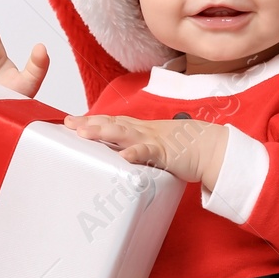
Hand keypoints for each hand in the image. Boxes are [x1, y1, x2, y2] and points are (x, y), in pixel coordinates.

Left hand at [64, 113, 229, 190]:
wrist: (210, 147)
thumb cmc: (185, 148)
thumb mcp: (156, 145)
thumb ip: (139, 149)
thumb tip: (123, 157)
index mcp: (141, 129)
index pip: (112, 121)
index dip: (91, 120)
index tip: (71, 121)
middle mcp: (143, 131)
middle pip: (112, 124)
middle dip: (89, 122)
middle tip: (68, 123)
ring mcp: (153, 140)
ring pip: (124, 133)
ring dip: (103, 132)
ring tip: (84, 133)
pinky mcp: (164, 152)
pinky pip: (148, 153)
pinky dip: (135, 154)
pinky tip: (123, 157)